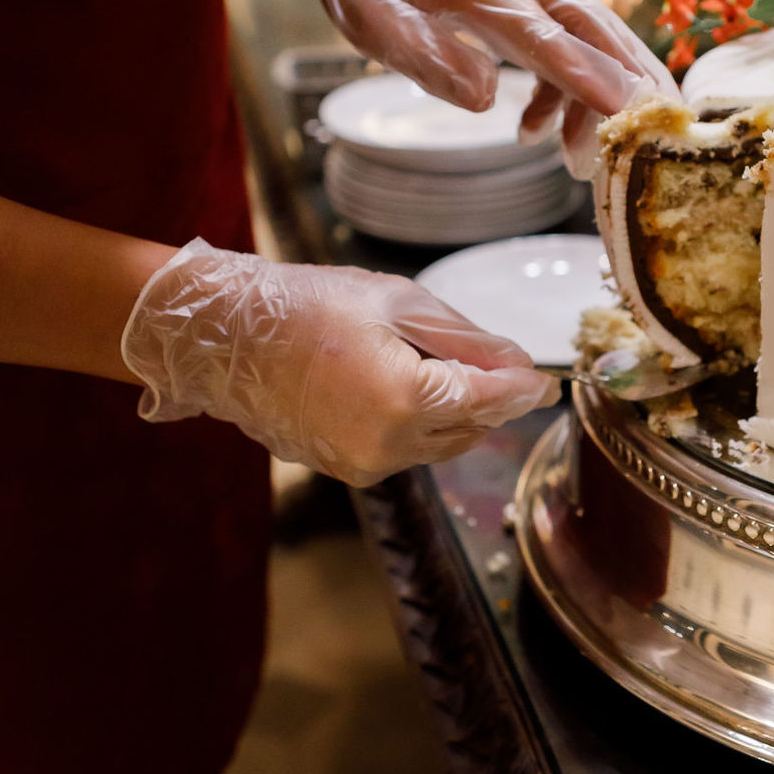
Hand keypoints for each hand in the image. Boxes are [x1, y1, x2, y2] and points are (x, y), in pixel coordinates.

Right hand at [121, 243, 560, 486]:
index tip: (547, 382)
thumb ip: (465, 339)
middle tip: (497, 363)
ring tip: (437, 365)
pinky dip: (416, 424)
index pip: (490, 401)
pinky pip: (403, 451)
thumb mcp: (397, 302)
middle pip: (470, 428)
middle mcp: (389, 445)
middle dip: (488, 398)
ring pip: (439, 444)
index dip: (523, 389)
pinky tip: (400, 386)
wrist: (226, 338)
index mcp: (405, 398)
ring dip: (453, 412)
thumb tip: (516, 363)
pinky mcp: (345, 470)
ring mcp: (364, 464)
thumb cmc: (308, 305)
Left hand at [293, 0, 677, 170]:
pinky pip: (566, 45)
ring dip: (602, 94)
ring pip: (589, 35)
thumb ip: (424, 56)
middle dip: (633, 75)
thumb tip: (484, 97)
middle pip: (591, 25)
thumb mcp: (370, 20)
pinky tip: (540, 133)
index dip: (585, 71)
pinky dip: (568, 90)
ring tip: (581, 160)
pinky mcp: (528, 1)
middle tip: (664, 126)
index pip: (542, 31)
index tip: (625, 109)